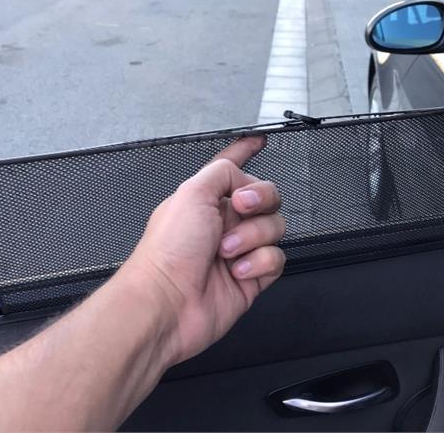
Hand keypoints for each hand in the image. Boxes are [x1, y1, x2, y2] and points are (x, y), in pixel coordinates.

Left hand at [120, 136, 285, 366]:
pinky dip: (259, 262)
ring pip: (274, 228)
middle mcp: (222, 222)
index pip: (231, 169)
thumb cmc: (168, 251)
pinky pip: (276, 259)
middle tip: (241, 208)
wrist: (168, 302)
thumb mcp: (192, 191)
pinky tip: (238, 271)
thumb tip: (244, 177)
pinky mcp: (251, 277)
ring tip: (227, 251)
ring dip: (253, 236)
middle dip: (260, 201)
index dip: (245, 152)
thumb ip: (223, 171)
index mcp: (205, 199)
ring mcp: (238, 250)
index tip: (258, 141)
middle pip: (266, 198)